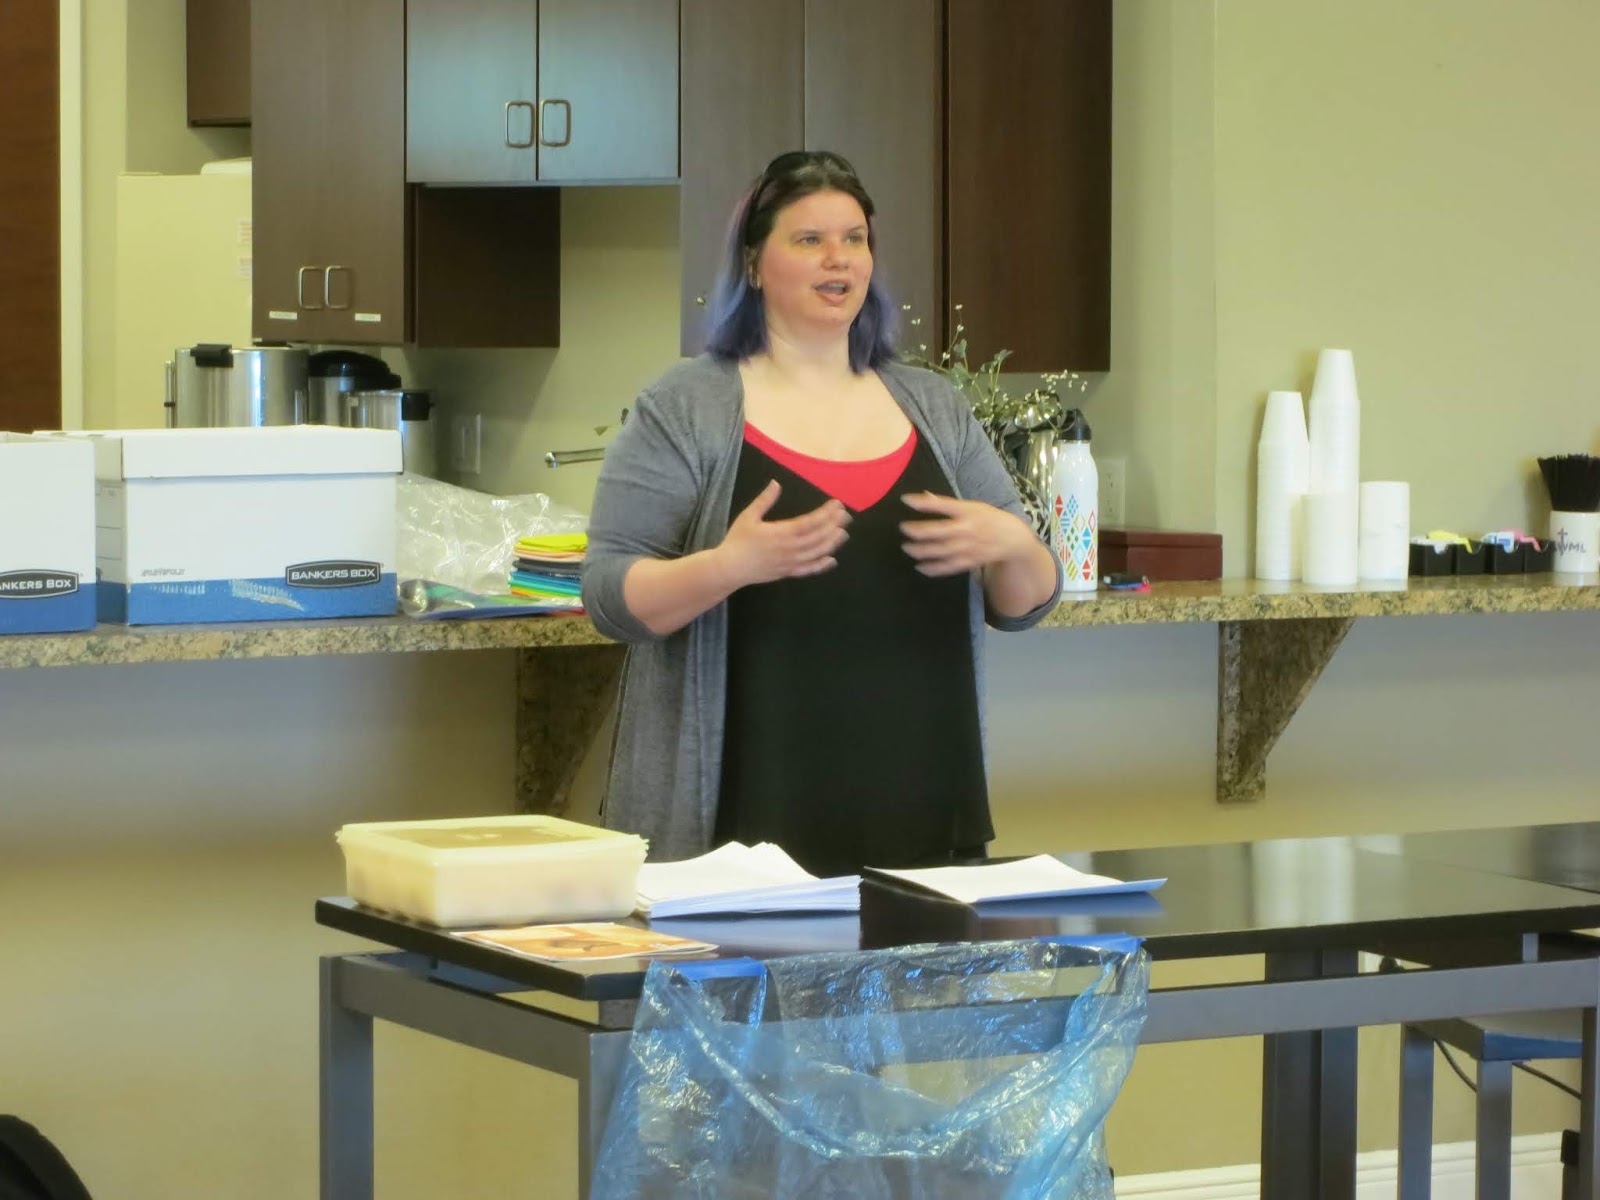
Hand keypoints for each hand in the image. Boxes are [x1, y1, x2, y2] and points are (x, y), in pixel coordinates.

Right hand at [714, 481, 851, 588]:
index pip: (810, 522)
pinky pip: (808, 570)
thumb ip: (764, 501)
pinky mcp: (787, 572)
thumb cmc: (738, 540)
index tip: (837, 505)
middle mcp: (790, 548)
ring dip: (832, 543)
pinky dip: (821, 566)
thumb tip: (776, 483)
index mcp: (782, 532)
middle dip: (833, 525)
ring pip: (816, 553)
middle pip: (818, 536)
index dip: (826, 513)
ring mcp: (790, 562)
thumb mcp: (748, 516)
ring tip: (843, 534)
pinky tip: (831, 560)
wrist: (730, 568)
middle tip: (846, 516)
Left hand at [899, 492, 1039, 575]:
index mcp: (969, 511)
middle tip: (903, 528)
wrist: (1013, 539)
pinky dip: (933, 568)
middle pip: (939, 531)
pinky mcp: (969, 562)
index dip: (924, 502)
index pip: (943, 505)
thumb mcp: (972, 506)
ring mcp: (968, 547)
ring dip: (921, 550)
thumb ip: (947, 504)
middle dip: (919, 530)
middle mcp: (968, 529)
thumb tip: (924, 496)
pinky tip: (920, 567)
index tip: (905, 500)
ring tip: (907, 548)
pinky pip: (948, 567)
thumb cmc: (989, 518)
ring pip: (941, 551)